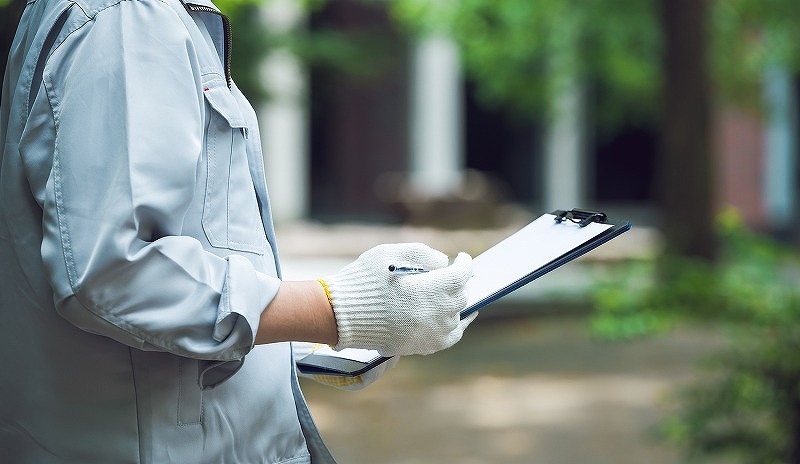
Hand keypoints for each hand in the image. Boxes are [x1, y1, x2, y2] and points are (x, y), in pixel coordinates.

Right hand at [324, 243, 476, 355]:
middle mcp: (434, 313)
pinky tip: (455, 319)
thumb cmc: (363, 280)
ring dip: (456, 302)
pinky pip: (449, 338)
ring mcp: (429, 332)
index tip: (462, 258)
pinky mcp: (420, 346)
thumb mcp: (390, 253)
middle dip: (459, 282)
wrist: (340, 315)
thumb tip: (444, 262)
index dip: (465, 264)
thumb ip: (422, 253)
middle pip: (460, 295)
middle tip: (453, 274)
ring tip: (452, 293)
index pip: (461, 275)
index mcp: (428, 288)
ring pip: (457, 316)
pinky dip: (455, 326)